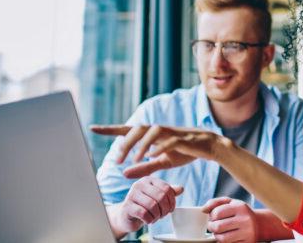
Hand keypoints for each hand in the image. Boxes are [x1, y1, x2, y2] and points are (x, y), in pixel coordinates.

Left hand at [91, 125, 232, 177]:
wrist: (210, 147)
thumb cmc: (185, 152)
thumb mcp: (162, 162)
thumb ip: (144, 167)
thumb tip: (124, 174)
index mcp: (152, 135)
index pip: (128, 130)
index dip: (110, 129)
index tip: (93, 128)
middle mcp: (160, 130)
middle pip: (138, 128)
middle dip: (126, 143)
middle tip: (118, 160)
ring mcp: (172, 132)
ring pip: (153, 131)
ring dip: (142, 144)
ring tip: (135, 159)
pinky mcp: (184, 138)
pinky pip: (169, 140)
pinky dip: (160, 147)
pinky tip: (153, 156)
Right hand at [115, 176, 182, 232]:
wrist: (127, 216)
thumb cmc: (144, 206)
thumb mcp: (157, 197)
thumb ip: (168, 193)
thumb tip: (181, 188)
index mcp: (148, 180)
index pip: (166, 188)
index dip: (172, 201)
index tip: (171, 209)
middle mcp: (139, 185)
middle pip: (160, 196)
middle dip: (165, 209)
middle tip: (163, 215)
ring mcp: (131, 195)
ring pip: (152, 205)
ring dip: (157, 215)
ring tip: (155, 218)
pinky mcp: (127, 207)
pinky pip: (144, 213)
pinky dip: (150, 219)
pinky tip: (148, 220)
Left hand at [202, 197, 257, 242]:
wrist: (259, 224)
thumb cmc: (240, 213)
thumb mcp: (230, 203)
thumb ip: (215, 203)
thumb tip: (203, 210)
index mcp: (240, 207)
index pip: (217, 213)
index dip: (212, 216)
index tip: (214, 217)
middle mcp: (245, 220)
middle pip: (218, 227)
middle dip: (212, 227)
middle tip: (213, 226)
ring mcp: (247, 233)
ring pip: (222, 239)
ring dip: (217, 236)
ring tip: (220, 232)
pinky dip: (225, 242)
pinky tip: (228, 237)